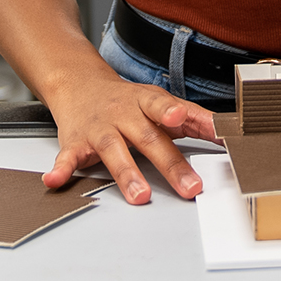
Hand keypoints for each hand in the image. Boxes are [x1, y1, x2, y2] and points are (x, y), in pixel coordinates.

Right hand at [41, 68, 216, 203]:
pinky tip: (55, 181)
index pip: (162, 105)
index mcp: (145, 102)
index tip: (182, 118)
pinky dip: (61, 170)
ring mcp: (98, 128)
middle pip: (147, 137)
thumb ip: (193, 119)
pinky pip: (67, 158)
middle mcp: (122, 113)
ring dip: (126, 173)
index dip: (173, 112)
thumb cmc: (127, 101)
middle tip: (189, 187)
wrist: (80, 85)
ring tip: (139, 196)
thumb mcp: (160, 102)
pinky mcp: (75, 143)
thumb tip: (226, 132)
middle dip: (170, 164)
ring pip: (112, 150)